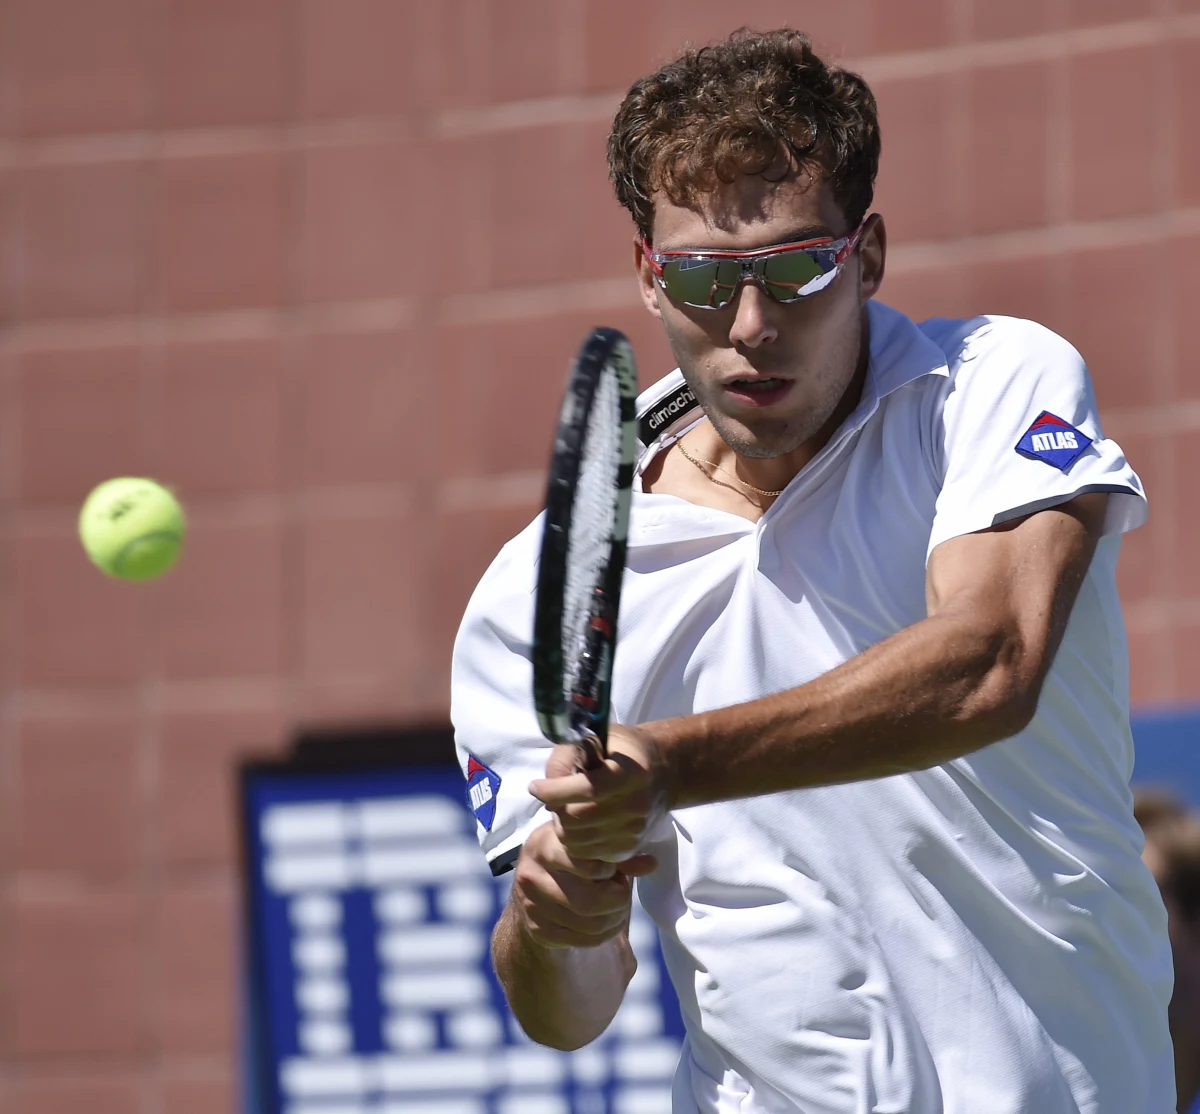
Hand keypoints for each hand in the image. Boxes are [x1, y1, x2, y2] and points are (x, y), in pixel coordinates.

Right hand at [510, 818, 656, 949]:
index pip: (583, 864)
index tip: (613, 868)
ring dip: (615, 918)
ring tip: (617, 904)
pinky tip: (607, 920)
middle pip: (589, 902)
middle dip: (618, 900)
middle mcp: (531, 875)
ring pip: (589, 924)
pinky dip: (605, 934)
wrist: (538, 884)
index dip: (609, 869)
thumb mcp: (592, 847)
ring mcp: (530, 905)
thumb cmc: (574, 857)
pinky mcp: (537, 931)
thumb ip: (620, 852)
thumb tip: (651, 864)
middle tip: (622, 890)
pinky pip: (583, 940)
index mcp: (543, 844)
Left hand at [529, 723, 669, 862]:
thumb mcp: (596, 738)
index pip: (587, 789)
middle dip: (555, 808)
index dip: (554, 790)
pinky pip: (588, 854)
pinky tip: (578, 824)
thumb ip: (568, 755)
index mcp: (630, 772)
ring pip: (578, 840)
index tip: (535, 786)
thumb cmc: (622, 751)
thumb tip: (548, 782)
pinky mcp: (629, 848)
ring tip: (565, 809)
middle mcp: (636, 804)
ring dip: (562, 825)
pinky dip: (575, 841)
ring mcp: (634, 830)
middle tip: (552, 797)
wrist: (661, 772)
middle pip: (578, 818)